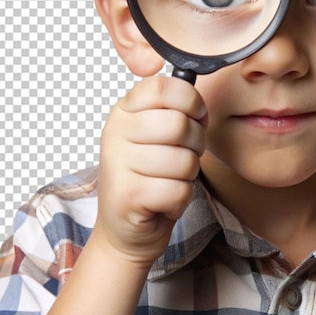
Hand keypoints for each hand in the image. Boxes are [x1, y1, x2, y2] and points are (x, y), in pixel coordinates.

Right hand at [94, 75, 206, 268]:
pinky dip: (180, 200)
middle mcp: (115, 132)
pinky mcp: (128, 196)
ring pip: (184, 160)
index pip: (162, 87)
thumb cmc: (150, 175)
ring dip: (187, 176)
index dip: (190, 100)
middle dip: (195, 144)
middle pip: (179, 125)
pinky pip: (178, 190)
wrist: (125, 227)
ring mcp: (118, 164)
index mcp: (125, 110)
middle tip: (183, 156)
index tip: (195, 114)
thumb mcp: (158, 134)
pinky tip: (163, 201)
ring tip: (169, 180)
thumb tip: (199, 103)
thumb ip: (176, 111)